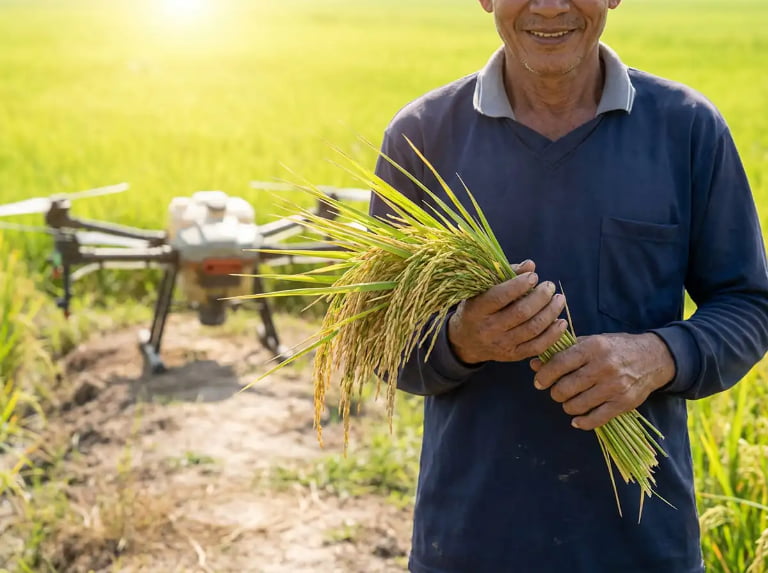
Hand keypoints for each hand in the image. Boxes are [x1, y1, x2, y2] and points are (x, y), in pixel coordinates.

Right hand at [447, 259, 567, 364]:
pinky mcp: (512, 356)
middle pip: (521, 313)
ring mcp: (501, 345)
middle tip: (550, 286)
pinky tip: (561, 322)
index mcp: (477, 310)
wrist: (466, 342)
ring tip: (559, 299)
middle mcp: (488, 329)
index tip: (534, 276)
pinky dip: (553, 334)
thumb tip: (530, 265)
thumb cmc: (477, 308)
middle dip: (541, 298)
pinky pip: (537, 347)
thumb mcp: (482, 291)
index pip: (500, 297)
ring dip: (551, 312)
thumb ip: (505, 276)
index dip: (520, 285)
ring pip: (532, 329)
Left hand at [529, 333, 675, 430]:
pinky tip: (577, 418)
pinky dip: (582, 421)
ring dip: (567, 406)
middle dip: (555, 392)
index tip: (539, 382)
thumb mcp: (591, 342)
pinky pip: (595, 419)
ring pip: (577, 405)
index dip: (544, 375)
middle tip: (557, 391)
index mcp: (593, 347)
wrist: (653, 358)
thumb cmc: (615, 348)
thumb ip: (563, 353)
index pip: (559, 364)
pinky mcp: (623, 403)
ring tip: (569, 400)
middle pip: (565, 387)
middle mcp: (603, 367)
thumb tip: (535, 365)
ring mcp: (614, 387)